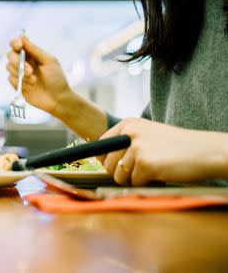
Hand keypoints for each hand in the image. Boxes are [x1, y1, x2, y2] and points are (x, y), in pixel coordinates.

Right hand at [6, 35, 72, 115]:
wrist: (57, 100)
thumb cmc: (56, 79)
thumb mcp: (49, 61)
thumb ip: (35, 50)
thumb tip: (23, 37)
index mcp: (32, 54)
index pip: (18, 44)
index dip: (15, 43)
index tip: (19, 46)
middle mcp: (24, 62)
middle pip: (10, 55)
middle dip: (17, 61)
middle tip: (29, 71)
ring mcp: (19, 73)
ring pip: (9, 67)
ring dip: (20, 73)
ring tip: (34, 80)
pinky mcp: (16, 84)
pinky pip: (10, 78)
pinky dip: (19, 82)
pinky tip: (30, 86)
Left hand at [99, 118, 227, 185]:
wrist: (205, 151)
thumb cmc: (177, 147)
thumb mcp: (148, 135)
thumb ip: (126, 142)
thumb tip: (102, 160)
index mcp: (128, 123)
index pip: (101, 145)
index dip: (105, 160)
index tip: (114, 166)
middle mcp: (129, 132)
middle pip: (107, 163)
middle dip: (120, 173)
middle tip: (139, 172)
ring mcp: (136, 147)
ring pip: (119, 175)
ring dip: (133, 179)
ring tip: (152, 171)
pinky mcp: (144, 163)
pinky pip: (134, 182)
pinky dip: (146, 183)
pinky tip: (160, 174)